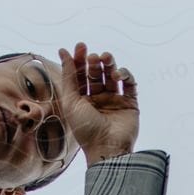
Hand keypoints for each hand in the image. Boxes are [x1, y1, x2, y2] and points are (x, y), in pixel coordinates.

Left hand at [56, 42, 139, 161]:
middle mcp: (98, 100)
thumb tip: (63, 51)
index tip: (80, 46)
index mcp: (82, 100)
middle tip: (93, 56)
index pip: (81, 74)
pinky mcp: (130, 103)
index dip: (80, 59)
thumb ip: (68, 75)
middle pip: (96, 73)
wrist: (107, 148)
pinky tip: (118, 75)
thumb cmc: (85, 129)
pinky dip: (125, 74)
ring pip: (112, 75)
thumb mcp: (70, 101)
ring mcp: (115, 101)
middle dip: (94, 61)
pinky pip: (129, 84)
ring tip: (106, 58)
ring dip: (109, 64)